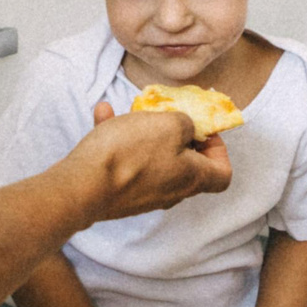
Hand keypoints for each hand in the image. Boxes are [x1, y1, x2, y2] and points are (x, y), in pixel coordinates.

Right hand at [68, 102, 231, 221]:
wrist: (83, 185)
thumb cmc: (132, 153)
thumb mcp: (171, 124)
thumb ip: (186, 123)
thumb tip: (186, 130)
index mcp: (192, 179)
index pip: (222, 174)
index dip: (219, 150)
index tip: (202, 130)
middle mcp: (172, 192)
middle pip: (187, 166)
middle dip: (179, 137)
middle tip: (167, 117)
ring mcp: (144, 196)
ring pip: (153, 159)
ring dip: (145, 133)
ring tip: (131, 111)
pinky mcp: (118, 194)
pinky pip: (125, 163)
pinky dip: (118, 140)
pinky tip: (103, 114)